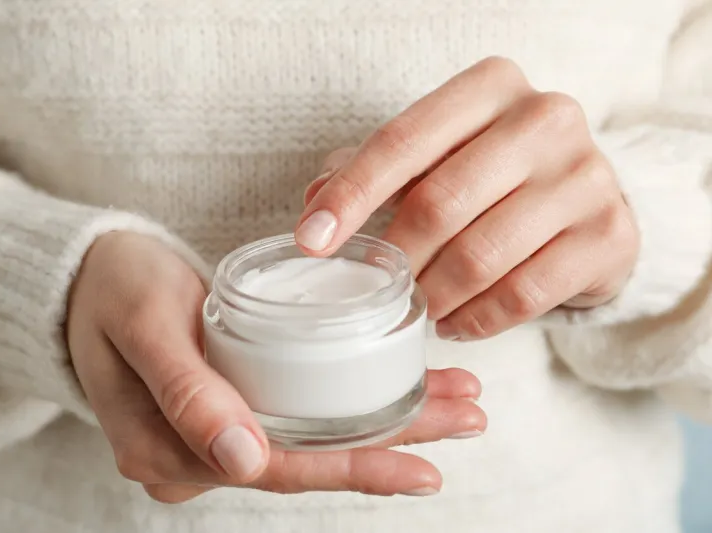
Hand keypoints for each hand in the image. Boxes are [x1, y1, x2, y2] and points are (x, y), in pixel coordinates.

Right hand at [66, 232, 486, 502]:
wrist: (85, 276)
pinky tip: (402, 389)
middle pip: (310, 460)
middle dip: (392, 444)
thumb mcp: (145, 324)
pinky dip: (353, 404)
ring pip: (313, 440)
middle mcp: (197, 457)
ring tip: (455, 402)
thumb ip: (186, 391)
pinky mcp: (232, 407)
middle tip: (467, 418)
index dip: (353, 469)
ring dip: (386, 423)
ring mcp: (216, 435)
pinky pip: (300, 416)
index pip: (278, 471)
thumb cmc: (112, 289)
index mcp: (169, 451)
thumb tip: (243, 463)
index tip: (423, 464)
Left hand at [298, 56, 639, 339]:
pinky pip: (523, 294)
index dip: (350, 196)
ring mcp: (586, 176)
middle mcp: (544, 119)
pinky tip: (456, 323)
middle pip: (439, 203)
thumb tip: (313, 209)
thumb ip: (372, 173)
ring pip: (480, 256)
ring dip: (434, 296)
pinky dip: (477, 319)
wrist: (585, 203)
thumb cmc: (492, 177)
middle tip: (377, 291)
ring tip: (417, 310)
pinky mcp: (610, 235)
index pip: (402, 141)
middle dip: (395, 259)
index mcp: (490, 87)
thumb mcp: (434, 157)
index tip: (311, 242)